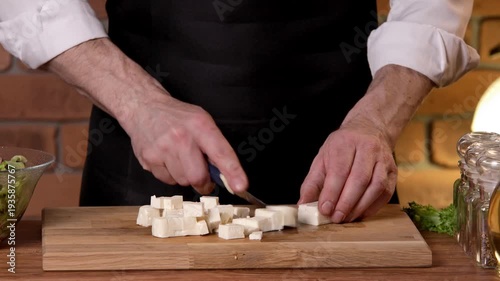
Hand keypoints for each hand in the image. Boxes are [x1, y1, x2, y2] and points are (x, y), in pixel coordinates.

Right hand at [44, 38, 248, 194]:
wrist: (143, 107)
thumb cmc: (177, 117)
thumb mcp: (201, 121)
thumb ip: (215, 146)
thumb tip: (229, 175)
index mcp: (200, 126)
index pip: (221, 153)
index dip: (233, 172)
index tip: (241, 186)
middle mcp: (181, 138)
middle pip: (198, 177)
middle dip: (203, 183)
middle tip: (203, 177)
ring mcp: (163, 149)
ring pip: (182, 182)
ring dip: (185, 176)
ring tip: (180, 158)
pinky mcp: (148, 159)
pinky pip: (166, 180)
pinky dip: (170, 175)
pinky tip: (167, 159)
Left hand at [298, 119, 396, 222]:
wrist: (370, 129)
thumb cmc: (342, 147)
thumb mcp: (322, 158)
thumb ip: (312, 182)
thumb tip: (303, 204)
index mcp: (345, 142)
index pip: (339, 170)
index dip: (332, 192)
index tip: (325, 209)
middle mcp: (367, 148)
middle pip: (359, 179)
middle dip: (346, 202)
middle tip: (336, 218)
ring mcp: (383, 160)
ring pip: (375, 186)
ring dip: (360, 206)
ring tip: (346, 218)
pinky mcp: (393, 171)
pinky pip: (386, 192)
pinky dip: (372, 207)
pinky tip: (360, 214)